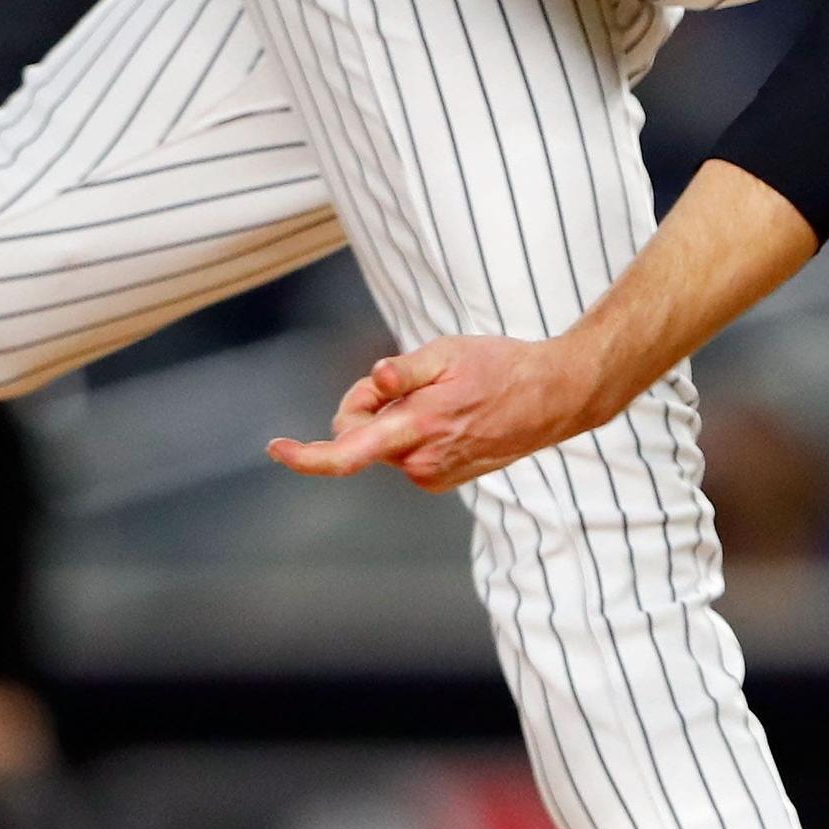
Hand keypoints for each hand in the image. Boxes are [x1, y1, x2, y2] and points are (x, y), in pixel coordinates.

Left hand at [267, 333, 614, 490]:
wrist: (553, 398)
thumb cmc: (501, 368)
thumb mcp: (450, 351)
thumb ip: (405, 371)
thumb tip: (376, 379)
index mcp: (418, 429)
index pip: (348, 452)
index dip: (306, 456)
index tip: (276, 448)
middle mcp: (421, 462)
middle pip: (360, 436)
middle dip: (366, 406)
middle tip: (400, 378)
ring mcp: (433, 474)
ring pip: (384, 443)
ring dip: (394, 418)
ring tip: (441, 394)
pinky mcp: (443, 477)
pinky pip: (406, 452)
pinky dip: (413, 431)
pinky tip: (450, 413)